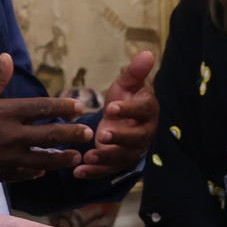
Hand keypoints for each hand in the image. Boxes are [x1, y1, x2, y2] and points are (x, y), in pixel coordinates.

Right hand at [0, 53, 93, 185]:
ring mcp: (7, 159)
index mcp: (3, 113)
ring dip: (62, 157)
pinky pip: (25, 174)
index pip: (42, 108)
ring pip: (43, 159)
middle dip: (72, 134)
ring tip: (76, 156)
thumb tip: (7, 57)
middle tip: (89, 133)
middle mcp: (10, 136)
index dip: (63, 107)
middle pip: (50, 135)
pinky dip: (36, 171)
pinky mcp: (0, 175)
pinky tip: (43, 170)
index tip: (79, 107)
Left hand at [74, 50, 158, 179]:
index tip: (111, 108)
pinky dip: (94, 172)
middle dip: (119, 138)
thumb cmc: (125, 99)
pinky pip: (108, 169)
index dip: (128, 110)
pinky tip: (78, 172)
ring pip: (122, 156)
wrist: (122, 119)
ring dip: (105, 158)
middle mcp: (144, 133)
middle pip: (136, 138)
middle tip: (102, 135)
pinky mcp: (119, 162)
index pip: (142, 111)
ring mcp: (132, 150)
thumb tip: (148, 53)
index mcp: (148, 111)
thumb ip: (135, 72)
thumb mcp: (127, 84)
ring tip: (89, 157)